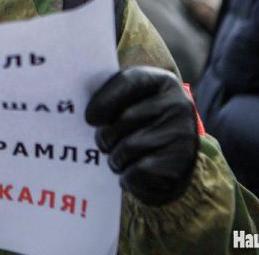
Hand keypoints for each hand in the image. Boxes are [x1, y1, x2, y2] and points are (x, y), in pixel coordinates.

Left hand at [85, 66, 197, 205]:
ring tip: (116, 158)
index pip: (128, 82)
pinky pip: (138, 170)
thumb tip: (77, 103)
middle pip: (126, 118)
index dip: (104, 99)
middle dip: (106, 135)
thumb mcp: (134, 103)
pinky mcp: (179, 164)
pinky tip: (129, 173)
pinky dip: (127, 175)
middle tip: (102, 143)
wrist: (174, 164)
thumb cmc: (143, 127)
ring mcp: (181, 135)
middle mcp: (178, 105)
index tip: (89, 119)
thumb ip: (113, 96)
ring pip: (130, 146)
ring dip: (115, 157)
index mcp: (163, 82)